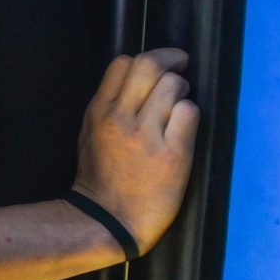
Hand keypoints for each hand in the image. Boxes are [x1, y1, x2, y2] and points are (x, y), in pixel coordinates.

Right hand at [72, 48, 199, 254]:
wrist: (108, 220)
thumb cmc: (100, 179)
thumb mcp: (90, 134)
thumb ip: (109, 106)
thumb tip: (136, 83)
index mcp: (98, 112)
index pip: (123, 63)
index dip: (145, 60)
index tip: (159, 68)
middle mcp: (121, 118)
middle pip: (149, 65)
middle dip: (171, 58)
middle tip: (181, 65)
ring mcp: (146, 135)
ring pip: (173, 86)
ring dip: (182, 91)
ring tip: (178, 108)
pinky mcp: (172, 154)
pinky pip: (189, 113)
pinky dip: (190, 115)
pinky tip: (183, 130)